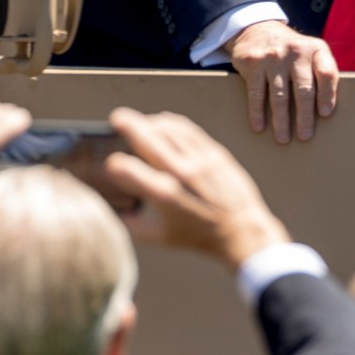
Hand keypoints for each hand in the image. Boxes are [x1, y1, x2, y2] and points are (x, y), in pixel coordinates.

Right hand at [104, 108, 290, 266]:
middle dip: (128, 124)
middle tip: (117, 118)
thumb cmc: (198, 236)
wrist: (241, 231)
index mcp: (164, 195)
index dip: (115, 165)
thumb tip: (113, 208)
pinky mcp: (215, 154)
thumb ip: (131, 224)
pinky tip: (163, 121)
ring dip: (150, 122)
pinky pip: (189, 130)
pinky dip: (173, 123)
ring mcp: (200, 161)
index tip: (113, 165)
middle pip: (148, 138)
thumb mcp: (158, 237)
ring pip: (170, 129)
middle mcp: (181, 173)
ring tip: (139, 122)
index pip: (128, 169)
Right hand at [228, 20, 340, 143]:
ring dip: (281, 120)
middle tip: (305, 136)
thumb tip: (326, 112)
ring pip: (279, 95)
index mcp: (316, 50)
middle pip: (304, 89)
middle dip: (305, 116)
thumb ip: (321, 74)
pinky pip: (256, 93)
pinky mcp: (253, 62)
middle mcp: (296, 51)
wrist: (258, 29)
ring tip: (283, 138)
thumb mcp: (311, 53)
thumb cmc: (292, 52)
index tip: (325, 114)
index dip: (328, 94)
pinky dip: (257, 112)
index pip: (327, 73)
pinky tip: (259, 126)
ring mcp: (274, 56)